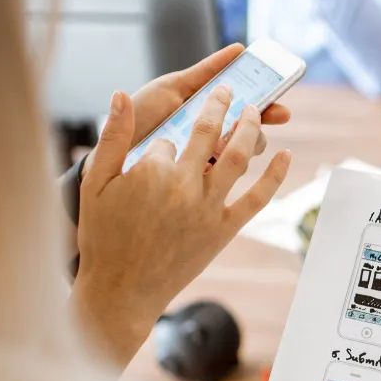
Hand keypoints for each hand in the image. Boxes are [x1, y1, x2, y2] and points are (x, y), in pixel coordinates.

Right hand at [72, 67, 291, 365]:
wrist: (123, 290)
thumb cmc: (104, 237)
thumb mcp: (94, 184)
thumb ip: (112, 138)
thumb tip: (121, 94)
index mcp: (151, 171)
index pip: (167, 138)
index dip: (162, 142)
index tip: (159, 150)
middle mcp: (184, 186)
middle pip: (208, 133)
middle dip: (218, 106)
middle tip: (225, 90)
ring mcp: (208, 208)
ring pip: (237, 157)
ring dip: (250, 128)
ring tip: (254, 111)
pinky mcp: (224, 230)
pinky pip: (256, 198)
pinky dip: (275, 176)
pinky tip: (285, 155)